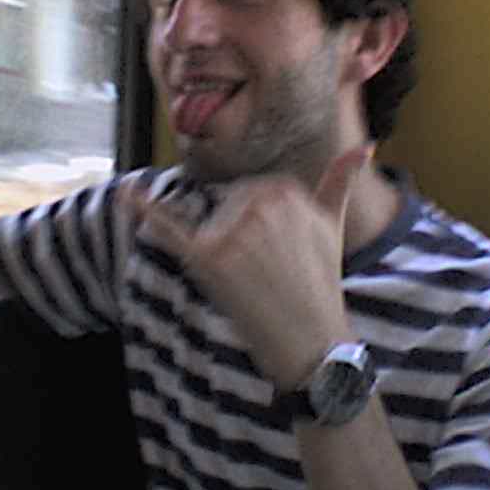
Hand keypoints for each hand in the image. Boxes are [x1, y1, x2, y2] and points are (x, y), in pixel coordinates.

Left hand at [136, 147, 371, 388]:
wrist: (312, 343)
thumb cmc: (321, 285)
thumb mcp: (333, 226)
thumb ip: (339, 181)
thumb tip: (364, 147)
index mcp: (286, 188)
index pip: (248, 190)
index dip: (253, 223)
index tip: (272, 252)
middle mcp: (259, 203)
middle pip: (224, 205)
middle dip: (234, 235)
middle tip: (264, 273)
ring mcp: (233, 229)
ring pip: (206, 224)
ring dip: (218, 250)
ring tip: (252, 281)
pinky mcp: (209, 257)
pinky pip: (169, 228)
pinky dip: (143, 209)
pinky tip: (124, 192)